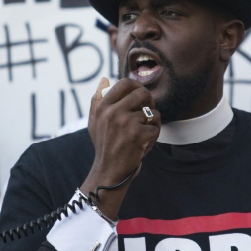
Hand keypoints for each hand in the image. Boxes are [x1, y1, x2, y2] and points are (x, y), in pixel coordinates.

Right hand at [82, 78, 160, 218]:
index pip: (125, 83)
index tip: (140, 96)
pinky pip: (156, 127)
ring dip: (153, 123)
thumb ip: (97, 99)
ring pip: (153, 112)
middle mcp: (114, 112)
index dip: (137, 86)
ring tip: (144, 133)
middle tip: (147, 114)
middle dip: (149, 103)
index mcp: (103, 107)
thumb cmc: (104, 145)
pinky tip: (144, 144)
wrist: (109, 172)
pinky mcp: (139, 135)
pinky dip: (154, 136)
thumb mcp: (94, 122)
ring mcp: (127, 123)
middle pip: (143, 93)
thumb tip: (104, 79)